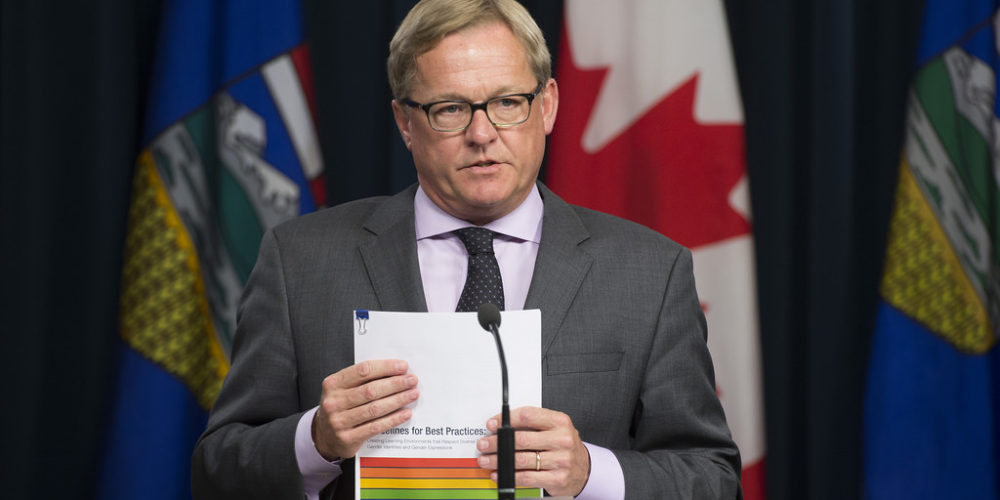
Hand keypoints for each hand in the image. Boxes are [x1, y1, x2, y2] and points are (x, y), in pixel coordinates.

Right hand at [312, 359, 418, 460]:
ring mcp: (339, 421)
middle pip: (371, 390)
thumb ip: (362, 380)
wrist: (323, 436)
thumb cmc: (340, 407)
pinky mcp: (348, 438)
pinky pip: (375, 427)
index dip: (385, 367)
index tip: (403, 366)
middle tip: (412, 380)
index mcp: (333, 384)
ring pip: (375, 408)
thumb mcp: (342, 389)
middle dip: (395, 384)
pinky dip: (393, 419)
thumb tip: (394, 371)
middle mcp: (334, 402)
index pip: (363, 370)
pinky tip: (405, 413)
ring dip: (398, 400)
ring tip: (412, 394)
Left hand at [476, 406, 590, 496]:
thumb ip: (533, 424)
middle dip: (497, 442)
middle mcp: (562, 440)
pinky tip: (499, 474)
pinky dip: (509, 476)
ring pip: (521, 460)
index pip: (528, 415)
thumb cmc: (564, 446)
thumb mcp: (555, 428)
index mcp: (560, 422)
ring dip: (499, 460)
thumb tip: (502, 426)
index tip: (492, 424)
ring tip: (486, 460)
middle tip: (484, 444)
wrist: (585, 469)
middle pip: (521, 439)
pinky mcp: (557, 479)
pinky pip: (527, 477)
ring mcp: (561, 460)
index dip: (506, 419)